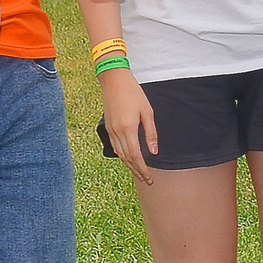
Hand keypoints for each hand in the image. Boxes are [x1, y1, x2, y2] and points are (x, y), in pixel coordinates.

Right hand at [99, 67, 159, 182]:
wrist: (114, 82)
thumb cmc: (134, 94)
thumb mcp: (147, 112)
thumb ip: (151, 133)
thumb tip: (154, 151)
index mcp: (128, 129)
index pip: (136, 156)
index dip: (143, 169)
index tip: (150, 178)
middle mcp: (117, 132)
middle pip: (127, 158)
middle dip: (137, 171)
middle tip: (147, 180)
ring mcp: (110, 131)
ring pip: (120, 154)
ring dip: (130, 165)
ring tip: (140, 172)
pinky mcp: (108, 128)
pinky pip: (115, 147)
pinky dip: (123, 156)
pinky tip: (130, 159)